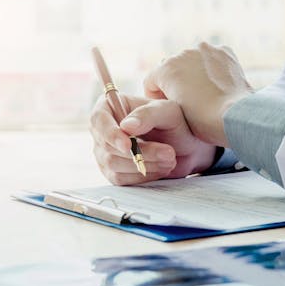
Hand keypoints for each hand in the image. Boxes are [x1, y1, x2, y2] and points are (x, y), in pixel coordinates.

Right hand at [90, 94, 215, 185]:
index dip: (111, 134)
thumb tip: (126, 126)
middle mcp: (103, 130)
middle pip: (106, 146)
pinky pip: (120, 179)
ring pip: (113, 164)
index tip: (128, 145)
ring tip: (169, 158)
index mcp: (110, 107)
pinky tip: (159, 168)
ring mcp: (105, 152)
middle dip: (139, 153)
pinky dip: (142, 176)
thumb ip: (147, 115)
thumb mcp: (167, 111)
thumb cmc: (175, 122)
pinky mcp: (113, 171)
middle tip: (168, 152)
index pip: (98, 120)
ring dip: (144, 164)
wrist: (186, 147)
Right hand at [143, 42, 252, 146]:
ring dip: (193, 73)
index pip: (151, 81)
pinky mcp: (224, 51)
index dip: (157, 98)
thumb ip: (164, 97)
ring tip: (204, 94)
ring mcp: (205, 50)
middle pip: (171, 69)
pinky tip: (217, 84)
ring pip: (191, 61)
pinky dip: (211, 69)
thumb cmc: (202, 121)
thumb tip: (170, 90)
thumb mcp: (172, 112)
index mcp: (165, 68)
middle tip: (188, 102)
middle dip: (176, 82)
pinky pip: (210, 58)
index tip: (169, 108)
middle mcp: (182, 53)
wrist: (235, 117)